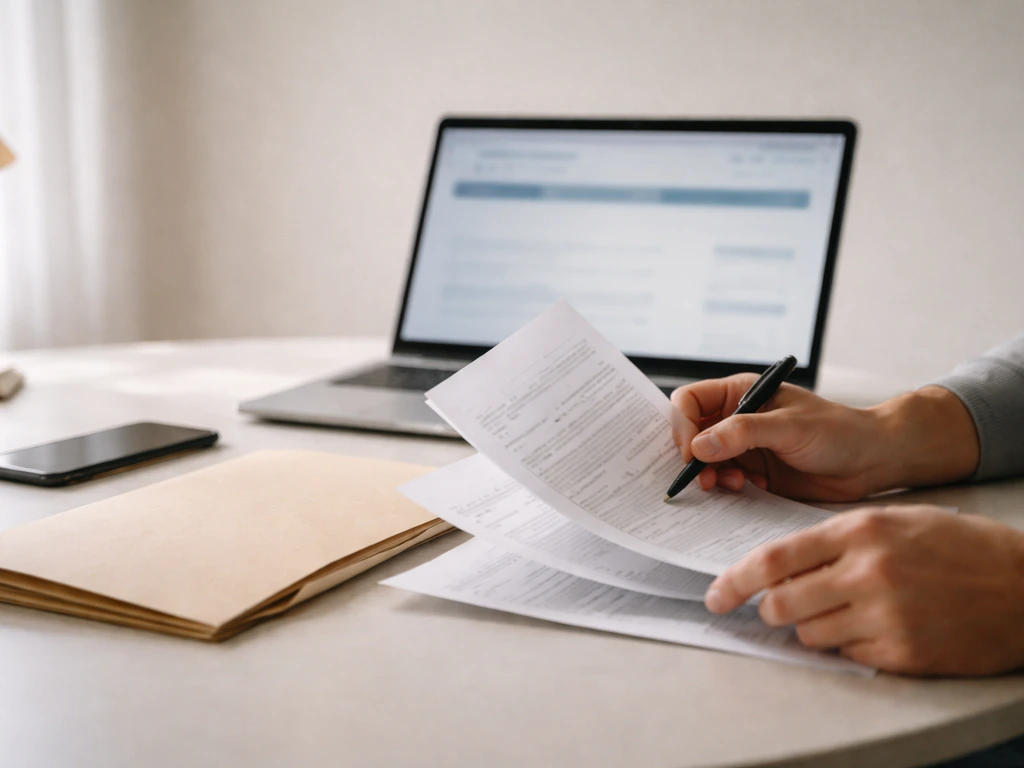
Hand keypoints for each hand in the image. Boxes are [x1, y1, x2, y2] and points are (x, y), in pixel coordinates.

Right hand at [670, 376, 978, 501]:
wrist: (872, 462)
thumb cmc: (839, 431)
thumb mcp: (789, 427)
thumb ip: (742, 434)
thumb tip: (698, 446)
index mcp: (741, 393)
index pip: (689, 402)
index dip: (683, 425)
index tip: (691, 450)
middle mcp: (736, 418)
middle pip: (689, 432)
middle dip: (690, 455)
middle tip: (703, 475)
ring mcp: (743, 447)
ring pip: (702, 460)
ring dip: (708, 474)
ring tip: (730, 483)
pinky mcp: (753, 473)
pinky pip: (722, 480)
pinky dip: (724, 488)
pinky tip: (746, 488)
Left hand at [705, 506, 1023, 674]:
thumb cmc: (958, 547)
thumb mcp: (894, 522)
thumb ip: (836, 541)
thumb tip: (781, 567)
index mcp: (860, 530)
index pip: (774, 559)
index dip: (734, 580)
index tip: (716, 595)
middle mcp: (867, 571)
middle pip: (781, 602)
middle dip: (770, 608)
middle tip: (777, 606)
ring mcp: (885, 614)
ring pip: (809, 633)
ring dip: (811, 627)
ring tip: (844, 612)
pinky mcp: (902, 651)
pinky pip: (846, 655)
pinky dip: (848, 645)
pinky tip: (876, 627)